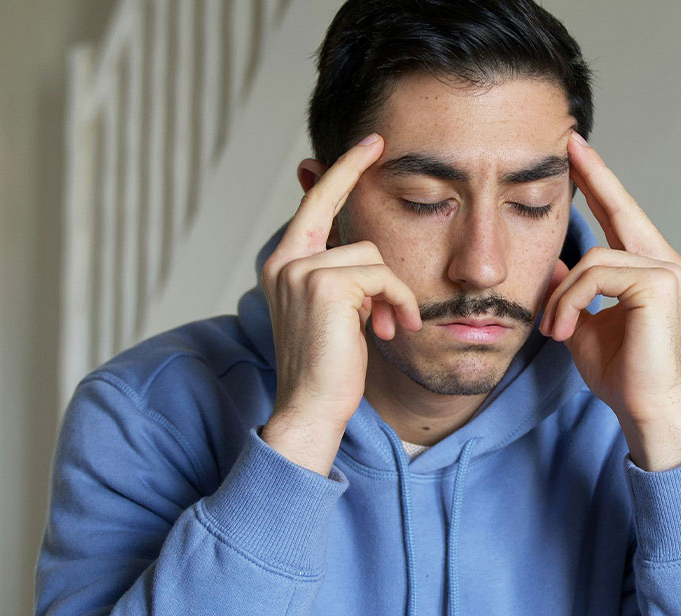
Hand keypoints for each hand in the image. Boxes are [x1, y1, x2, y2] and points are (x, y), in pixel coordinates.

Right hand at [258, 134, 421, 475]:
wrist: (311, 408)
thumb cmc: (327, 368)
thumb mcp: (333, 313)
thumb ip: (342, 277)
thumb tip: (365, 253)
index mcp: (283, 264)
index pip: (315, 203)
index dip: (342, 170)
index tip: (370, 143)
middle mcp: (285, 261)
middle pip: (352, 228)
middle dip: (370, 222)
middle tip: (385, 202)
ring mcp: (301, 270)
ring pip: (373, 258)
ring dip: (392, 295)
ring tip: (386, 328)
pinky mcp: (326, 285)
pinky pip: (383, 277)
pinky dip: (397, 302)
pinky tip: (390, 329)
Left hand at [540, 132, 680, 470]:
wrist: (645, 411)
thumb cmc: (621, 375)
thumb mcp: (582, 324)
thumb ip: (571, 290)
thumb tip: (553, 262)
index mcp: (650, 270)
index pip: (621, 216)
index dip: (599, 183)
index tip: (577, 151)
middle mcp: (666, 263)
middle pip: (620, 209)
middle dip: (593, 176)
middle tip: (569, 144)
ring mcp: (668, 271)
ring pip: (594, 258)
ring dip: (563, 296)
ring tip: (555, 329)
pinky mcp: (660, 285)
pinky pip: (597, 275)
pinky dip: (572, 303)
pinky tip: (566, 331)